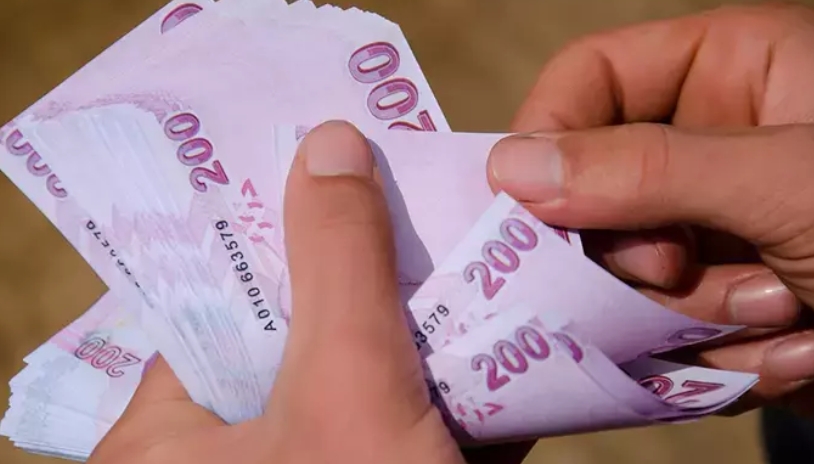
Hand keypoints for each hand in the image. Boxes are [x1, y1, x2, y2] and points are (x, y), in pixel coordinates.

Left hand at [86, 121, 465, 463]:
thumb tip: (329, 143)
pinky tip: (481, 336)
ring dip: (409, 332)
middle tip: (397, 212)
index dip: (275, 240)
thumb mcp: (349, 385)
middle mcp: (225, 455)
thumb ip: (340, 265)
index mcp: (170, 440)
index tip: (327, 183)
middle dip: (361, 284)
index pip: (213, 307)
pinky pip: (392, 423)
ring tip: (445, 260)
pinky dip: (438, 390)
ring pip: (353, 380)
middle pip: (295, 337)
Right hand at [488, 4, 813, 415]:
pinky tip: (795, 345)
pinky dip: (718, 349)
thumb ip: (648, 168)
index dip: (547, 132)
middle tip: (674, 273)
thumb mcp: (791, 181)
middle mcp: (712, 143)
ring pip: (625, 268)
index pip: (590, 75)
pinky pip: (663, 323)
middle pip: (593, 184)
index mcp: (732, 70)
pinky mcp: (721, 298)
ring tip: (780, 311)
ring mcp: (713, 226)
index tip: (521, 201)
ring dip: (693, 309)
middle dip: (638, 246)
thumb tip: (511, 168)